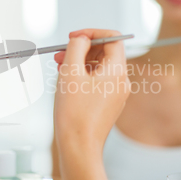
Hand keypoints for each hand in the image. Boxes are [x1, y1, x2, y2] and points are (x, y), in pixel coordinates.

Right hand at [53, 29, 129, 151]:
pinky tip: (67, 81)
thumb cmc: (75, 114)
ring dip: (79, 62)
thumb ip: (76, 48)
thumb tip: (81, 38)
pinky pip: (98, 81)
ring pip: (99, 67)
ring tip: (59, 66)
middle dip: (82, 48)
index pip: (112, 38)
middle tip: (61, 53)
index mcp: (117, 71)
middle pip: (105, 52)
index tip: (74, 37)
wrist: (79, 146)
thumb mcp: (70, 72)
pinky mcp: (108, 103)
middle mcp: (121, 81)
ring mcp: (116, 93)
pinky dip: (83, 75)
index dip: (92, 33)